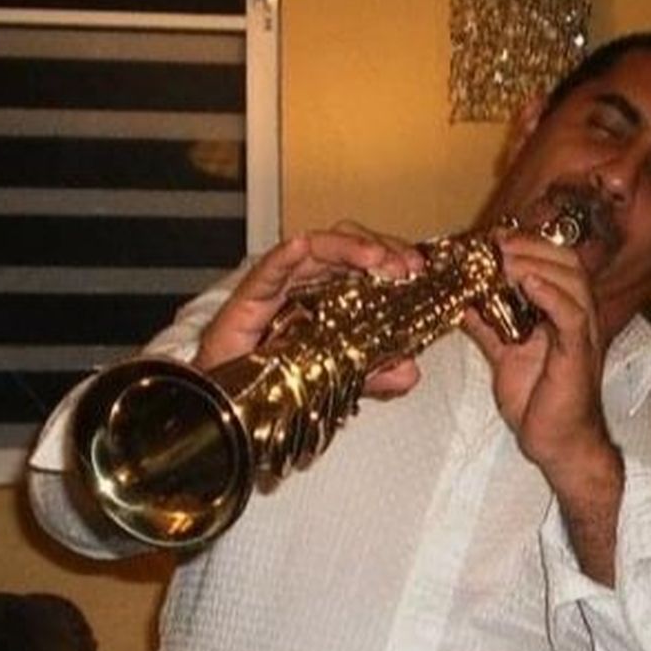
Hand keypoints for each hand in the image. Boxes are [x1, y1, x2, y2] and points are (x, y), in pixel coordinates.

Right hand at [195, 221, 424, 398]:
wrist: (231, 405)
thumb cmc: (277, 381)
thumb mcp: (342, 380)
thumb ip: (378, 374)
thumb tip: (410, 371)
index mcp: (333, 294)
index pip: (368, 262)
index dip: (396, 257)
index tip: (420, 270)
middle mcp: (309, 283)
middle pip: (348, 245)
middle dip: (382, 248)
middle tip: (406, 266)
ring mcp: (281, 285)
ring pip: (317, 247)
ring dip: (350, 247)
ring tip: (377, 259)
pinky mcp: (251, 297)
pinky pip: (270, 268)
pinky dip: (287, 254)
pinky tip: (303, 247)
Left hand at [464, 232, 623, 584]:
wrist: (559, 444)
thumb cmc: (539, 404)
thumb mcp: (505, 357)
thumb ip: (488, 329)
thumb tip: (460, 304)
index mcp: (562, 314)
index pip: (554, 264)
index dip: (528, 245)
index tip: (494, 238)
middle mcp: (577, 317)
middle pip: (566, 262)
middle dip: (531, 246)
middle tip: (497, 242)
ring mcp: (581, 334)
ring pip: (571, 281)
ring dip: (537, 263)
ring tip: (506, 258)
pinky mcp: (578, 353)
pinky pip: (571, 314)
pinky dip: (550, 293)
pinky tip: (526, 282)